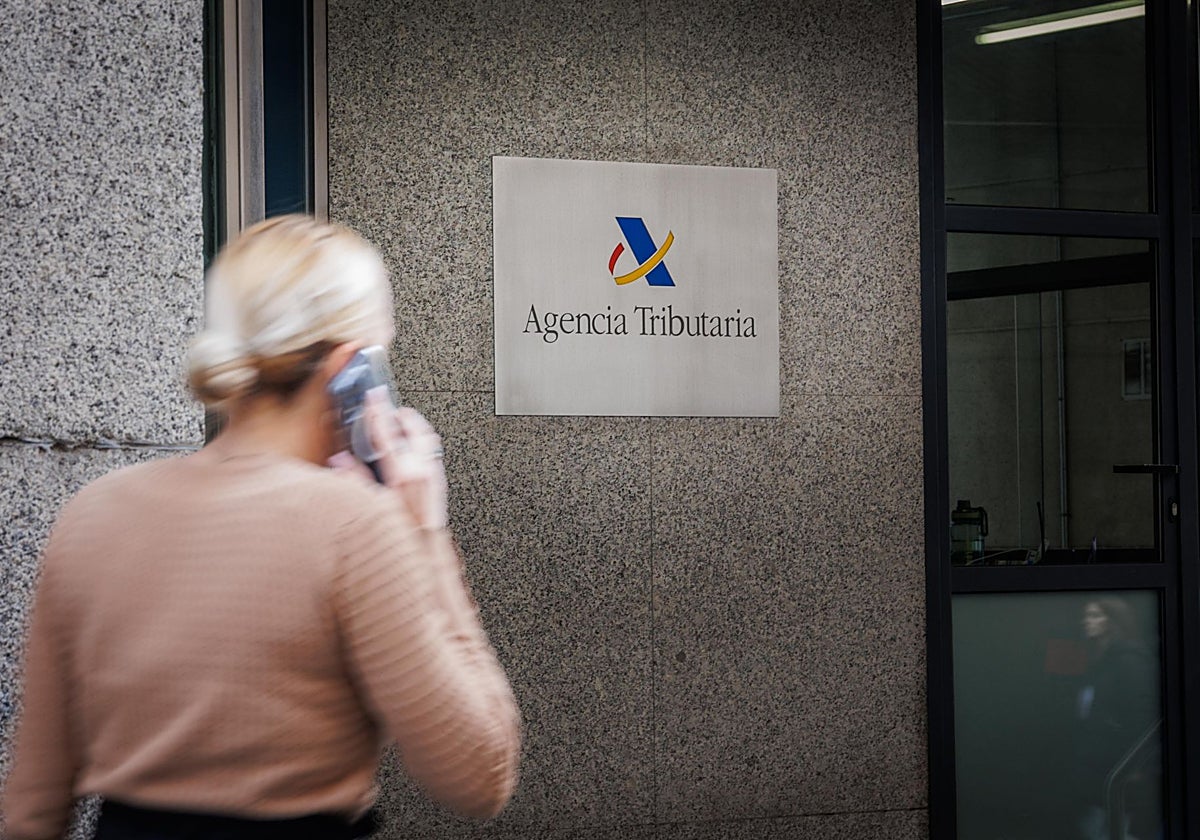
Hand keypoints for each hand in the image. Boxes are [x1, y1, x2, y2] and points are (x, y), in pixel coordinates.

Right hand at [330, 388, 448, 529]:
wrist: (425, 558)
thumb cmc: (399, 539)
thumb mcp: (371, 507)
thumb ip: (355, 479)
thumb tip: (341, 460)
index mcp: (402, 474)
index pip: (387, 432)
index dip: (378, 410)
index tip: (373, 395)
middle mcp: (422, 471)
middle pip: (414, 428)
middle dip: (400, 413)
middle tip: (387, 404)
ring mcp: (434, 475)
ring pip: (427, 438)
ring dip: (413, 425)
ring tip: (400, 420)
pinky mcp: (440, 482)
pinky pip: (432, 451)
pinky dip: (421, 441)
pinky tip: (412, 446)